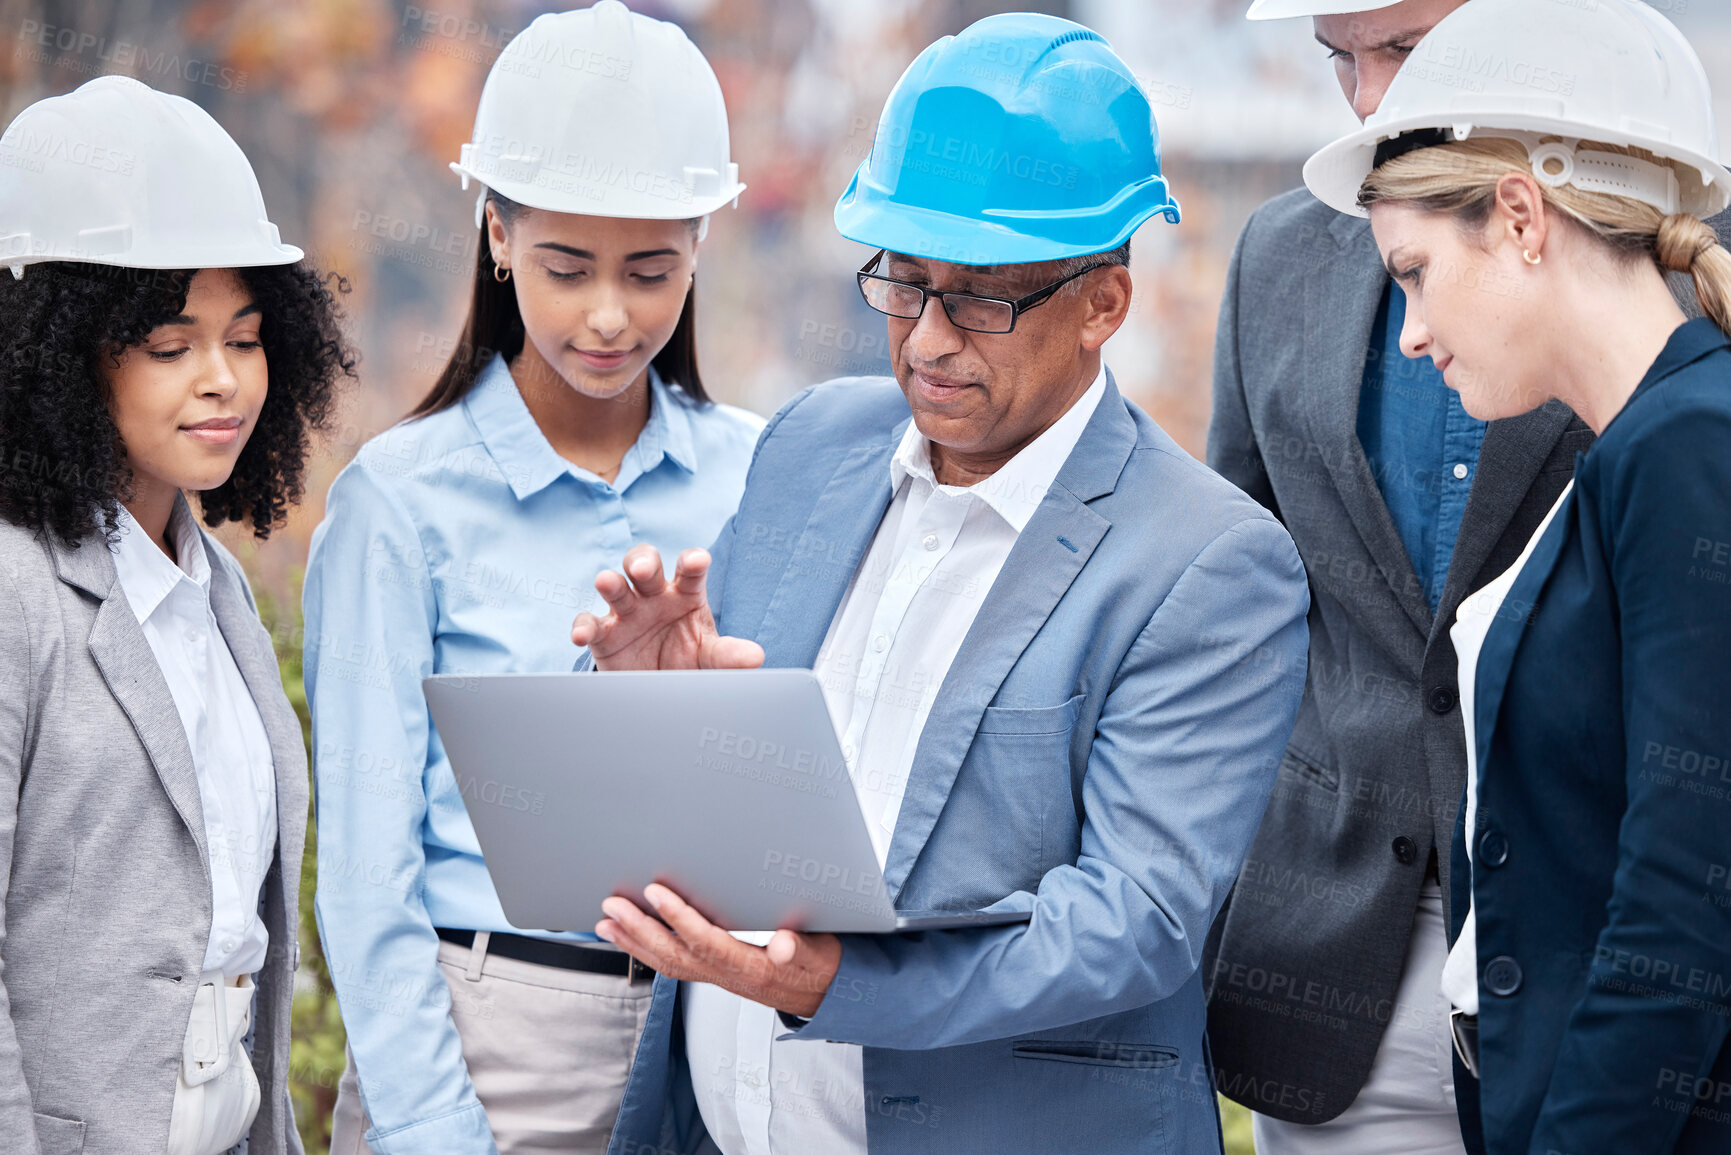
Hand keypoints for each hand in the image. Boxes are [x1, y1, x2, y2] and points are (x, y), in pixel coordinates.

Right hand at [571, 545, 762, 670]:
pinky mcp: (604, 634)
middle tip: (644, 569)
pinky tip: (581, 636)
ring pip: (615, 587)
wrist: (662, 687)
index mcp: (686, 592)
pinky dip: (584, 627)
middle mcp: (654, 595)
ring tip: (607, 582)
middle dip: (642, 562)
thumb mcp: (710, 656)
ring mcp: (627, 612)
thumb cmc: (689, 658)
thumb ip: (729, 655)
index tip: (697, 561)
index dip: (692, 562)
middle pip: (645, 565)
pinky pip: (590, 623)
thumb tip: (756, 658)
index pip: (689, 570)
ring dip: (610, 582)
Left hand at [597, 883, 841, 1017]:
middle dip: (640, 929)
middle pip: (674, 953)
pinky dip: (644, 951)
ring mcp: (716, 977)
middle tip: (613, 905)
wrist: (822, 994)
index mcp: (750, 966)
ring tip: (606, 921)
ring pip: (666, 962)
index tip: (656, 893)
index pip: (706, 940)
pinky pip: (671, 965)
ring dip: (633, 941)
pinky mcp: (712, 974)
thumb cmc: (818, 967)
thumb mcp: (818, 954)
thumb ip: (800, 949)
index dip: (679, 917)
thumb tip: (783, 945)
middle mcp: (726, 974)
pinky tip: (628, 937)